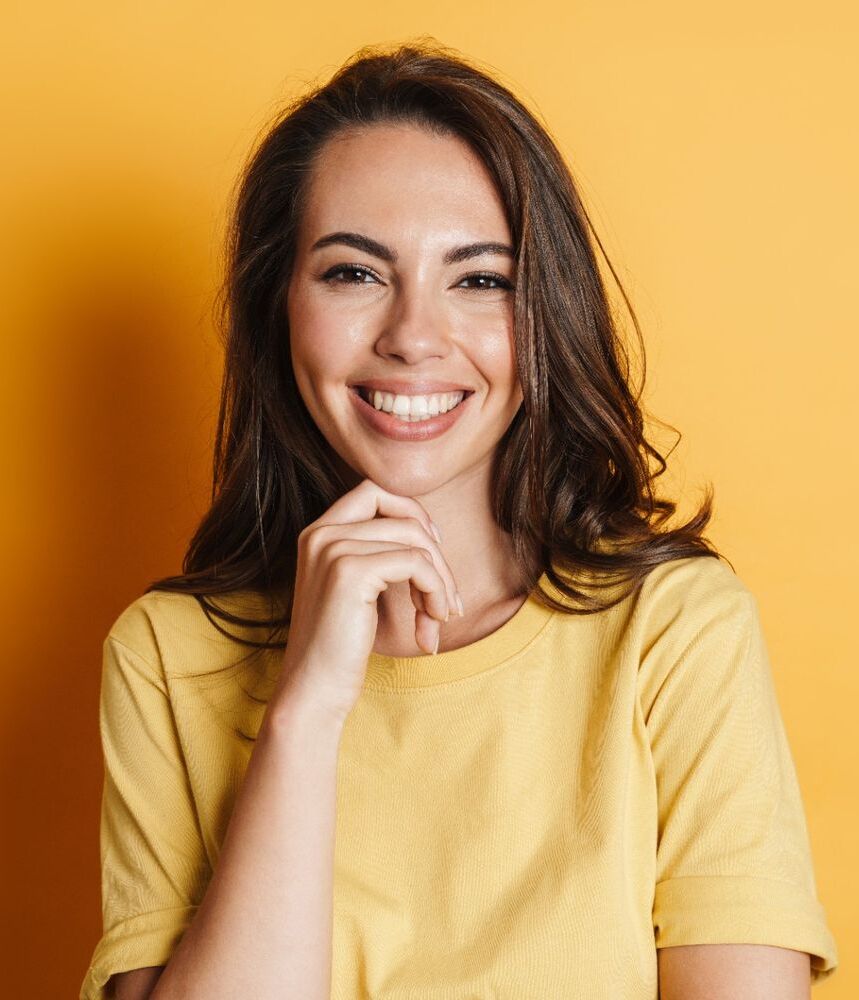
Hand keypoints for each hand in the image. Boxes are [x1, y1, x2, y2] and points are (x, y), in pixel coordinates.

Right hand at [273, 478, 460, 721]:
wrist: (313, 690)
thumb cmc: (342, 646)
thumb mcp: (360, 588)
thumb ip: (382, 553)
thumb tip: (434, 534)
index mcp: (319, 532)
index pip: (376, 490)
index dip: (413, 514)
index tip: (431, 555)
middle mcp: (321, 532)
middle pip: (403, 514)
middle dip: (436, 553)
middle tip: (445, 598)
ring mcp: (333, 548)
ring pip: (416, 540)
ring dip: (440, 580)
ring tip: (437, 617)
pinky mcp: (350, 571)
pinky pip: (417, 564)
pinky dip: (436, 592)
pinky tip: (430, 623)